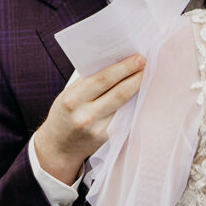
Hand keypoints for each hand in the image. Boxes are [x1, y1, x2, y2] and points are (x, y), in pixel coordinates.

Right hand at [34, 54, 145, 184]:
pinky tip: (139, 94)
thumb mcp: (68, 95)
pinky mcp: (108, 139)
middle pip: (118, 92)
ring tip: (145, 75)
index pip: (103, 79)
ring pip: (124, 105)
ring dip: (137, 89)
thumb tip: (114, 64)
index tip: (137, 58)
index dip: (123, 68)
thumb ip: (88, 82)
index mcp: (72, 100)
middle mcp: (86, 116)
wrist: (59, 148)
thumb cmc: (64, 115)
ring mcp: (98, 130)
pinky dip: (132, 104)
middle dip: (135, 76)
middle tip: (146, 63)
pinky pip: (123, 117)